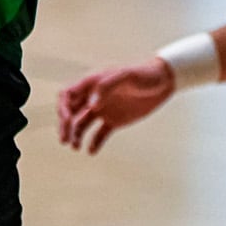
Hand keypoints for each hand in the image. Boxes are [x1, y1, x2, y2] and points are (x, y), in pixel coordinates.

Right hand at [56, 59, 174, 154]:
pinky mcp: (114, 120)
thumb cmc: (144, 73)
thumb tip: (91, 105)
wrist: (163, 81)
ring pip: (82, 124)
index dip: (63, 107)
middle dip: (65, 125)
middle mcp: (94, 97)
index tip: (67, 120)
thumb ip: (108, 86)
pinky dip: (94, 142)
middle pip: (71, 111)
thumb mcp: (126, 75)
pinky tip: (91, 151)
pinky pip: (100, 133)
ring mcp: (104, 109)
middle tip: (65, 140)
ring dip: (76, 135)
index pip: (68, 94)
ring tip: (76, 147)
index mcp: (93, 83)